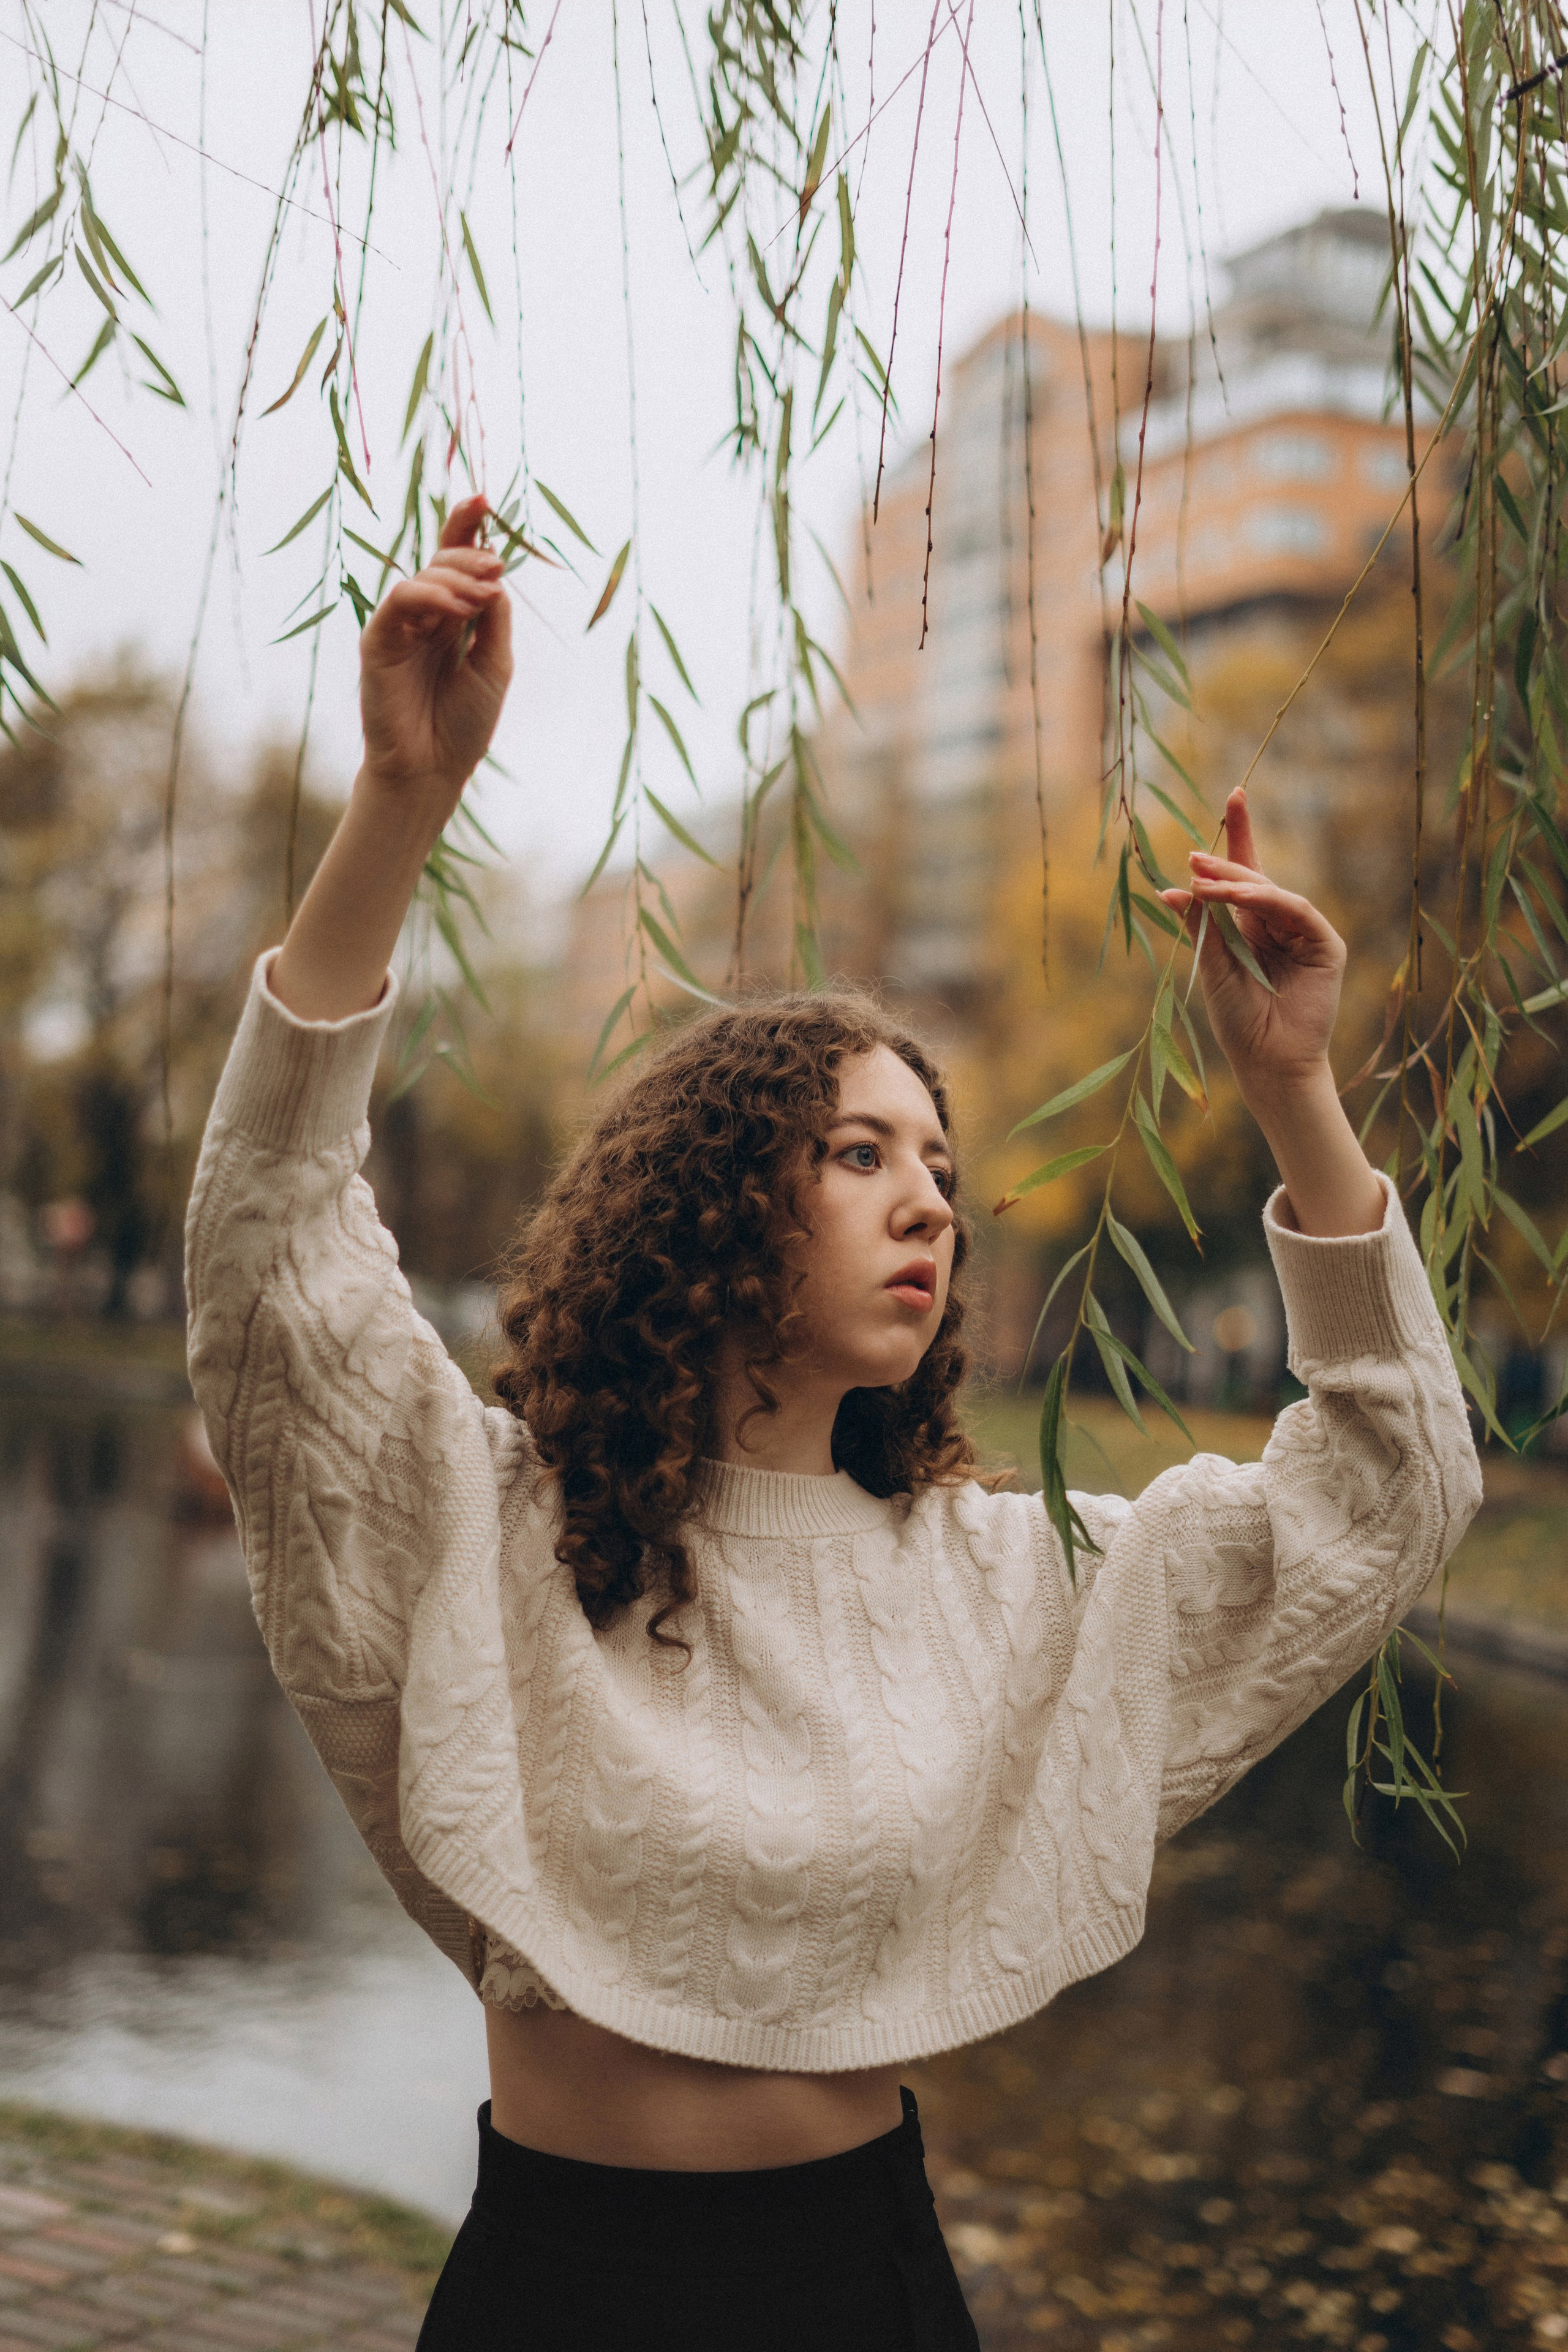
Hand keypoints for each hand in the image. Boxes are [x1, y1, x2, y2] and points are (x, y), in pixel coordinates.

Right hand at [358, 493, 511, 813]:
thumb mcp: (494, 663)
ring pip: (423, 575)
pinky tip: (456, 609)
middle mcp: (424, 616)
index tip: (484, 498)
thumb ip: (493, 618)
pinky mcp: (378, 641)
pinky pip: (399, 600)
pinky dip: (429, 596)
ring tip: (484, 592)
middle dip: (471, 554)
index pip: (456, 561)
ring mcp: (399, 626)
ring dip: (457, 576)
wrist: (433, 769)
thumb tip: (494, 574)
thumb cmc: (464, 723)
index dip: (466, 526)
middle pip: (442, 560)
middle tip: (497, 568)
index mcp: (453, 618)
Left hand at [1160, 787, 1346, 1109]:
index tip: (1234, 795)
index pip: (1245, 873)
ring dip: (1238, 885)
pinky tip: (1239, 900)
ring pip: (1271, 893)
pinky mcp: (1325, 946)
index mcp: (1250, 927)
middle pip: (1256, 877)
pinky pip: (1296, 911)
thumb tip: (1172, 888)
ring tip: (1205, 881)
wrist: (1267, 1062)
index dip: (1240, 835)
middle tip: (1193, 856)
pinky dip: (1268, 902)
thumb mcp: (1211, 966)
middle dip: (1227, 862)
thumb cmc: (1237, 1021)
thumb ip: (1201, 926)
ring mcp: (1305, 933)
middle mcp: (1278, 924)